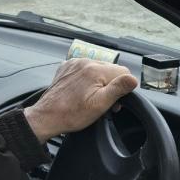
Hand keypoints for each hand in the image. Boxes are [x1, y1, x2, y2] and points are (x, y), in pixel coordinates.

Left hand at [24, 58, 138, 142]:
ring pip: (98, 69)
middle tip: (103, 103)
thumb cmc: (72, 114)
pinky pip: (85, 69)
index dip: (123, 88)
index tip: (115, 101)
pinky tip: (82, 92)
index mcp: (95, 70)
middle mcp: (85, 62)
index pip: (124, 72)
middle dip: (110, 85)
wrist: (47, 117)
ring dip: (99, 82)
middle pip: (111, 70)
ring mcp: (74, 63)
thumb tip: (133, 79)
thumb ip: (118, 89)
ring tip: (90, 98)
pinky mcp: (67, 68)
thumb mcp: (100, 105)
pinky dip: (87, 79)